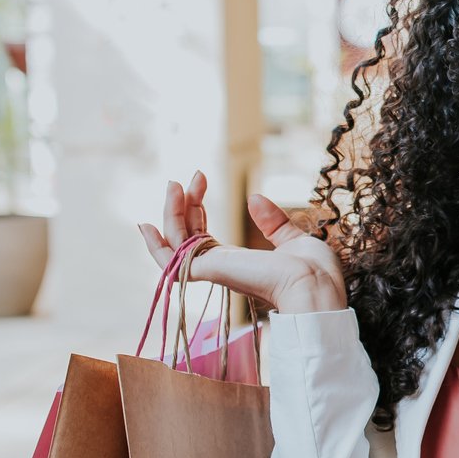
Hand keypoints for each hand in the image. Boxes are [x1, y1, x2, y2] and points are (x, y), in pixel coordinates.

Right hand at [136, 170, 347, 314]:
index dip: (195, 206)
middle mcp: (221, 267)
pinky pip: (170, 262)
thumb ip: (272, 222)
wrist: (313, 282)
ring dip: (171, 212)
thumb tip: (254, 198)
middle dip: (185, 202)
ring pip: (176, 242)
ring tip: (175, 185)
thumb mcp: (291, 238)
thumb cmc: (311, 270)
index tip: (201, 178)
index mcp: (237, 262)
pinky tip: (145, 225)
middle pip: (186, 234)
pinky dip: (155, 245)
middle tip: (193, 175)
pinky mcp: (208, 272)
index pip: (201, 234)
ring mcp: (213, 270)